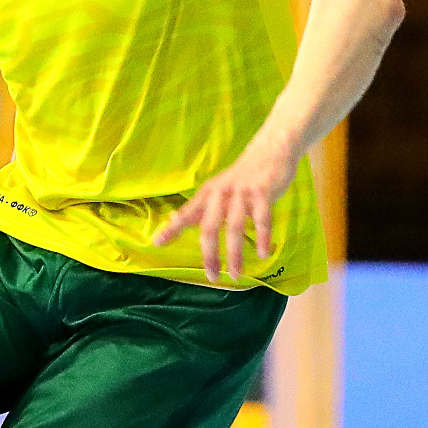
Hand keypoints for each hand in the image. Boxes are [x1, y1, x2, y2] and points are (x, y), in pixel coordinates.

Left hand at [155, 138, 297, 282]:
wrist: (270, 151)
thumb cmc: (240, 176)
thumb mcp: (216, 189)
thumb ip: (199, 207)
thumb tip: (173, 221)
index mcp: (208, 194)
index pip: (186, 214)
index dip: (172, 229)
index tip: (157, 244)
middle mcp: (221, 193)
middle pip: (209, 227)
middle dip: (209, 255)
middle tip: (212, 277)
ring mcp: (242, 193)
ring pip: (235, 227)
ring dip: (235, 253)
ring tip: (236, 274)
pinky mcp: (263, 192)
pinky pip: (262, 219)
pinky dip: (263, 238)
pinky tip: (264, 254)